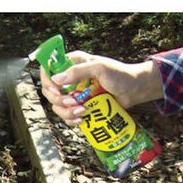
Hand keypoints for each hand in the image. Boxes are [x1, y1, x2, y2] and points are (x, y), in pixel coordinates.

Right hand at [40, 51, 163, 125]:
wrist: (135, 90)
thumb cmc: (120, 74)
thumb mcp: (99, 68)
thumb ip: (77, 71)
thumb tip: (56, 79)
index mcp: (72, 63)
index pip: (48, 69)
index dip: (47, 81)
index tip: (56, 90)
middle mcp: (70, 78)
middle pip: (49, 91)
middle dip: (58, 100)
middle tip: (73, 102)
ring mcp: (74, 93)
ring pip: (57, 106)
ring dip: (66, 112)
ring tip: (83, 111)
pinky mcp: (80, 106)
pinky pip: (67, 116)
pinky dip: (72, 119)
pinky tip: (82, 118)